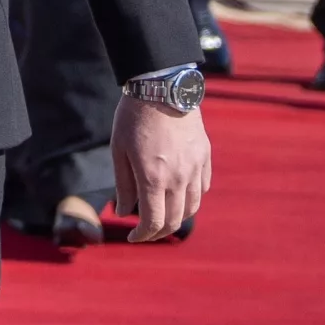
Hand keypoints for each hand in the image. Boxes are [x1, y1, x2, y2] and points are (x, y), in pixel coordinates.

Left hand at [112, 96, 210, 241]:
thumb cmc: (134, 118)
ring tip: (162, 215)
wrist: (163, 87)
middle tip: (145, 231)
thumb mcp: (119, 150)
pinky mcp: (205, 157)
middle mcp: (179, 178)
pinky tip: (178, 195)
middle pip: (175, 221)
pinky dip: (191, 198)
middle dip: (159, 232)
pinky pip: (202, 188)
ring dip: (177, 218)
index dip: (142, 236)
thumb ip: (123, 185)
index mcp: (153, 178)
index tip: (132, 237)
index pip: (153, 222)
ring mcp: (195, 168)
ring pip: (192, 207)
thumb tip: (122, 213)